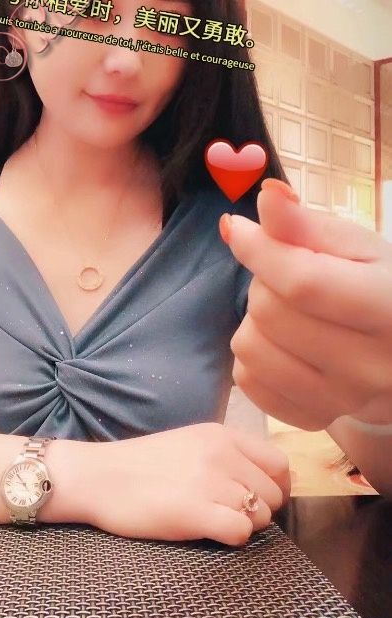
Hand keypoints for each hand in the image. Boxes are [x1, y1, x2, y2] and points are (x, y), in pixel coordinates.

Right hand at [90, 422, 289, 544]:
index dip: (277, 487)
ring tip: (214, 522)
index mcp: (221, 435)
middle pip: (272, 493)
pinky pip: (241, 531)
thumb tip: (260, 481)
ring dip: (244, 525)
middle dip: (259, 510)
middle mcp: (221, 454)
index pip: (278, 462)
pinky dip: (233, 538)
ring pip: (260, 514)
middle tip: (230, 516)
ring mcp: (209, 482)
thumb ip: (224, 455)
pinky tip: (209, 532)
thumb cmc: (138, 465)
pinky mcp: (195, 512)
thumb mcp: (188, 443)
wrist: (96, 477)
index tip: (260, 501)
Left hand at [224, 179, 391, 430]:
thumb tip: (266, 198)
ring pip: (251, 349)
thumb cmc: (381, 288)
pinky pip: (248, 382)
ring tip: (287, 311)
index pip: (303, 282)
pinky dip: (254, 356)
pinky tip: (283, 344)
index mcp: (391, 309)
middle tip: (286, 276)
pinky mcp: (313, 419)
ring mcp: (343, 401)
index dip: (260, 250)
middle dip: (264, 282)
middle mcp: (372, 365)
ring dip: (256, 320)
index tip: (240, 229)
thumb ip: (308, 225)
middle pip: (270, 313)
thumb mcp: (358, 248)